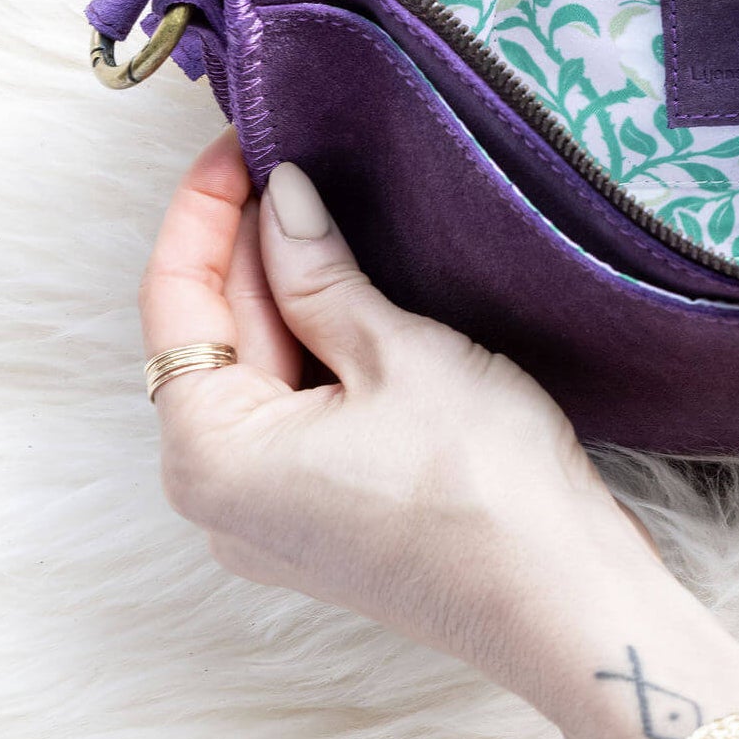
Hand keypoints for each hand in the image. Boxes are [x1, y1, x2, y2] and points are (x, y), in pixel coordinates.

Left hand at [139, 130, 738, 738]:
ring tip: (328, 212)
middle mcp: (219, 496)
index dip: (205, 210)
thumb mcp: (396, 352)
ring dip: (289, 293)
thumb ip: (319, 271)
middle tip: (295, 159)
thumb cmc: (483, 484)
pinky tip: (352, 292)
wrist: (563, 594)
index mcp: (211, 455)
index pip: (176, 301)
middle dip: (251, 246)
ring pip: (261, 372)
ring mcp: (270, 513)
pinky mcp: (322, 514)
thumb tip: (282, 197)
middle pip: (217, 337)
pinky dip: (317, 346)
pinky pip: (295, 411)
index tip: (241, 143)